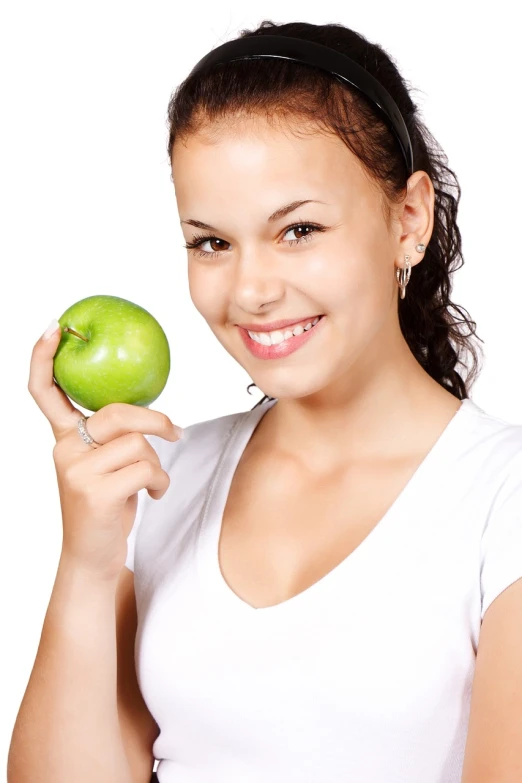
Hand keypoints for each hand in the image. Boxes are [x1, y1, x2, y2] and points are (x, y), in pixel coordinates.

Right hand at [27, 323, 182, 579]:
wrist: (93, 557)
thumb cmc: (107, 507)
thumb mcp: (105, 466)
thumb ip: (114, 438)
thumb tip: (151, 414)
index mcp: (63, 440)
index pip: (44, 392)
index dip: (43, 358)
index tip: (54, 328)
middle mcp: (63, 451)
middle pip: (117, 413)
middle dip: (155, 421)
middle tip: (175, 431)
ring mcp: (76, 471)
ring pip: (137, 443)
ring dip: (157, 463)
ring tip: (152, 483)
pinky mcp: (94, 492)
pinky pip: (146, 468)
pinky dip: (159, 482)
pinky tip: (152, 495)